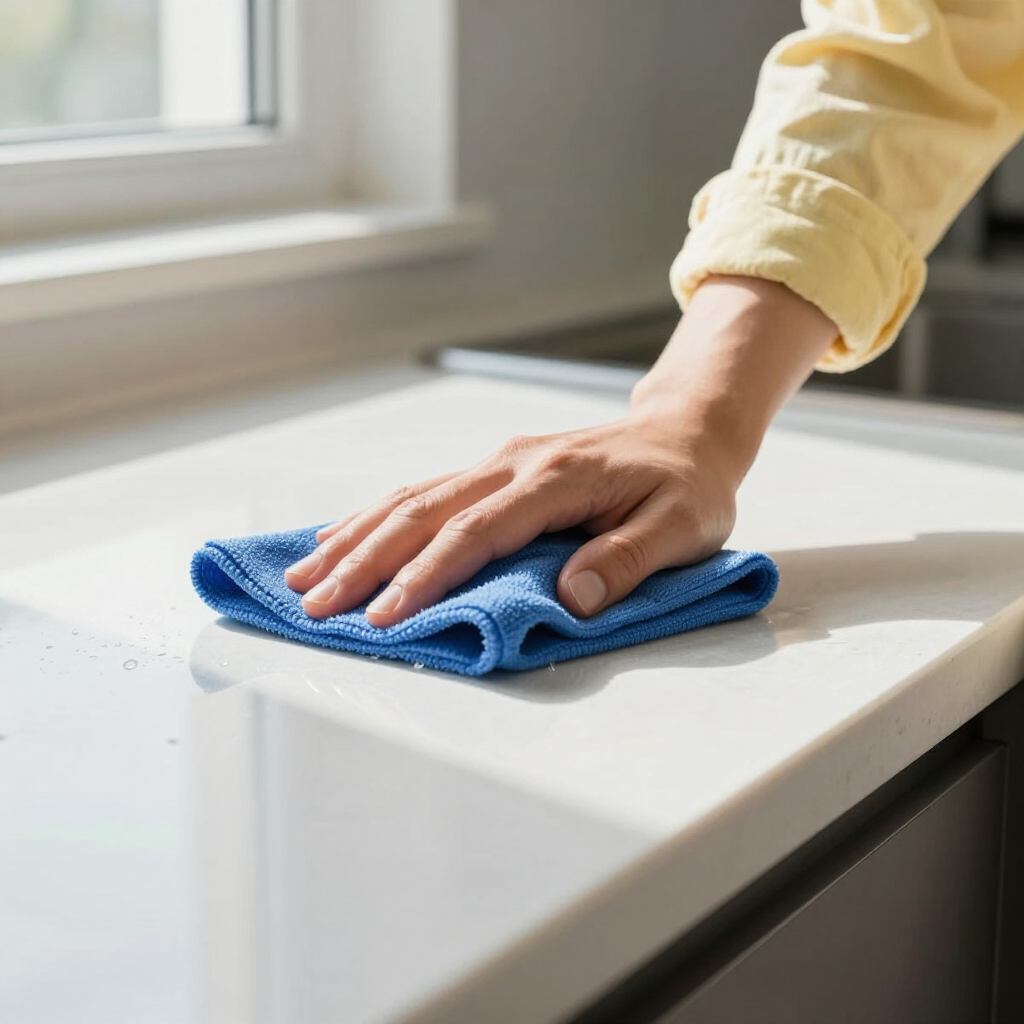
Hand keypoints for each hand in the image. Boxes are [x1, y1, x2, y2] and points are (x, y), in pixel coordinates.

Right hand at [285, 413, 741, 625]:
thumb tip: (570, 596)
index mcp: (556, 480)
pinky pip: (424, 490)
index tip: (385, 617)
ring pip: (411, 496)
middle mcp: (514, 463)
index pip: (476, 532)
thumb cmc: (687, 485)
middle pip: (423, 511)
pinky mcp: (494, 467)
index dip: (426, 575)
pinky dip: (377, 516)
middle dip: (365, 561)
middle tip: (314, 604)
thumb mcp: (681, 527)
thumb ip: (627, 560)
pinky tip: (344, 537)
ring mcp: (499, 461)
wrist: (687, 431)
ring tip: (305, 575)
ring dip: (356, 537)